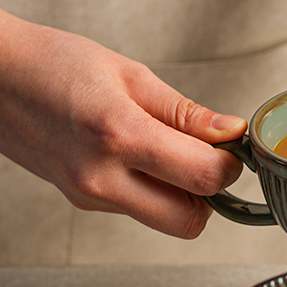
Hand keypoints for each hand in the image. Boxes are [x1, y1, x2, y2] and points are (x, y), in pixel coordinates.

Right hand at [0, 11, 246, 237]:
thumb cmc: (55, 64)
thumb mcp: (131, 75)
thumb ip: (187, 113)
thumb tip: (231, 133)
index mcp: (119, 135)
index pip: (204, 178)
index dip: (229, 165)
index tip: (227, 146)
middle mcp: (101, 178)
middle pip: (190, 222)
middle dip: (210, 194)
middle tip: (205, 159)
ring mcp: (89, 197)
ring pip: (166, 222)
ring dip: (183, 196)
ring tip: (170, 155)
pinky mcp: (83, 203)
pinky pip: (139, 211)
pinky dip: (155, 193)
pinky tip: (142, 159)